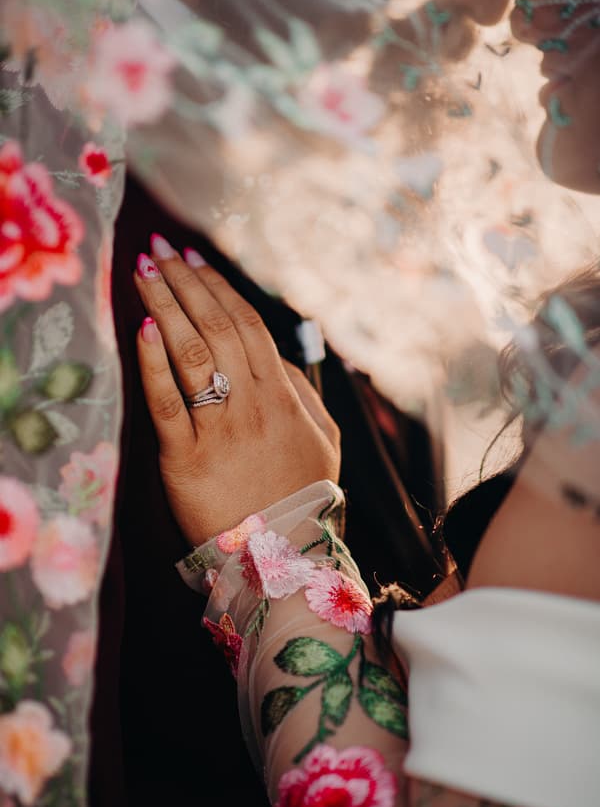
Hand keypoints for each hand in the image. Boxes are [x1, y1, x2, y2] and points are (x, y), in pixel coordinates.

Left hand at [134, 237, 340, 546]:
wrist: (281, 558)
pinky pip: (168, 403)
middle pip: (216, 328)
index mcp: (282, 395)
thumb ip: (306, 396)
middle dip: (185, 282)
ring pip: (192, 354)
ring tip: (143, 270)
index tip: (193, 259)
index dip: (218, 288)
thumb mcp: (322, 442)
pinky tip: (143, 328)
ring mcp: (220, 429)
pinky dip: (154, 363)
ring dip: (166, 306)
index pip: (247, 325)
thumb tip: (285, 359)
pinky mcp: (186, 459)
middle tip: (159, 248)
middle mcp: (252, 403)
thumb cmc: (300, 497)